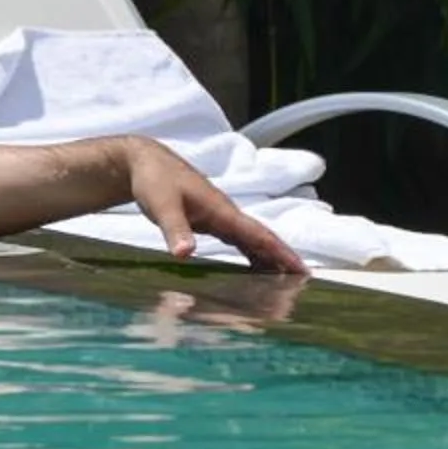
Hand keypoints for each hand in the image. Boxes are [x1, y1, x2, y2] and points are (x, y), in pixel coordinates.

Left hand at [122, 138, 306, 273]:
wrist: (146, 163)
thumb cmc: (155, 181)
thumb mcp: (162, 206)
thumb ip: (175, 228)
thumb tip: (184, 253)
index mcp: (222, 211)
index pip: (258, 235)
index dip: (280, 253)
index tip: (302, 270)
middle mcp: (227, 214)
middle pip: (262, 240)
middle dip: (282, 261)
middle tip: (301, 286)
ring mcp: (220, 217)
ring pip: (252, 241)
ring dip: (269, 260)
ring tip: (286, 284)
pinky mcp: (211, 221)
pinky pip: (239, 240)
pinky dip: (251, 255)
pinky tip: (255, 271)